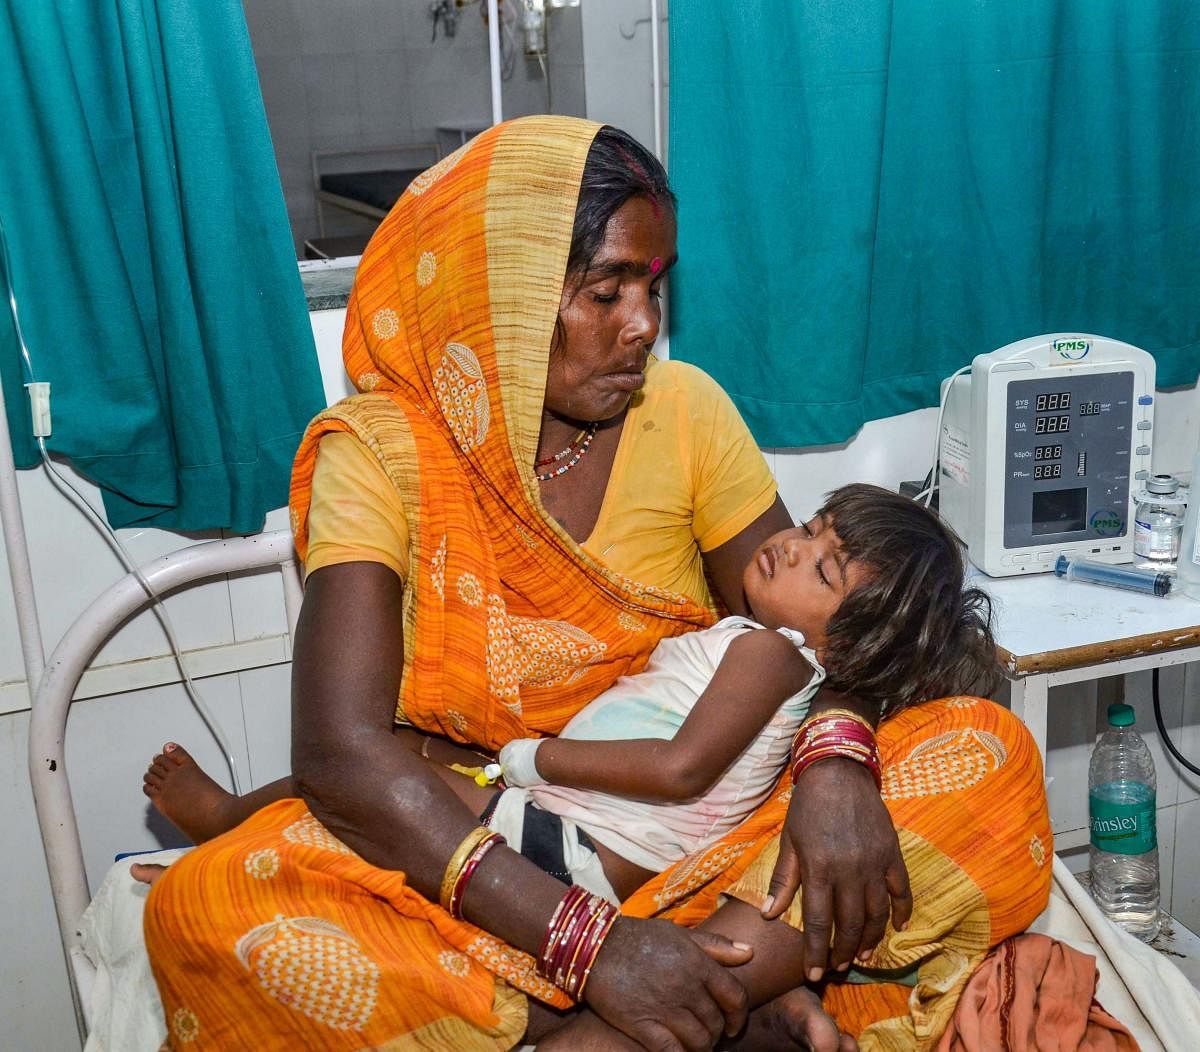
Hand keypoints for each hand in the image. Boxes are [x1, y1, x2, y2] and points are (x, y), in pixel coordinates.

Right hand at [583, 916, 751, 1051]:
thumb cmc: (639, 937)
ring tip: (695, 1046)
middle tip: (709, 1035)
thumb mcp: (679, 934)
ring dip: (701, 1047)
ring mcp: (666, 1008)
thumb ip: (715, 945)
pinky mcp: (644, 1025)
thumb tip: (748, 952)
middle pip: (717, 1022)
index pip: (735, 996)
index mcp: (698, 963)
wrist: (596, 946)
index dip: (739, 1015)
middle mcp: (686, 987)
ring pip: (699, 1041)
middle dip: (717, 1033)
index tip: (734, 1024)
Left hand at [763, 758, 910, 979]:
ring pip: (877, 914)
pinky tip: (896, 927)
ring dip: (870, 939)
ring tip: (861, 955)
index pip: (818, 922)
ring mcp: (874, 862)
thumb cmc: (808, 807)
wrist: (838, 772)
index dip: (815, 952)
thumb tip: (769, 914)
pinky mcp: (892, 853)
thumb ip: (782, 880)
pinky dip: (901, 912)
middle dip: (843, 952)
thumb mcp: (789, 841)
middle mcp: (849, 870)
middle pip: (850, 924)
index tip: (813, 974)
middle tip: (838, 967)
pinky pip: (902, 890)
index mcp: (819, 868)